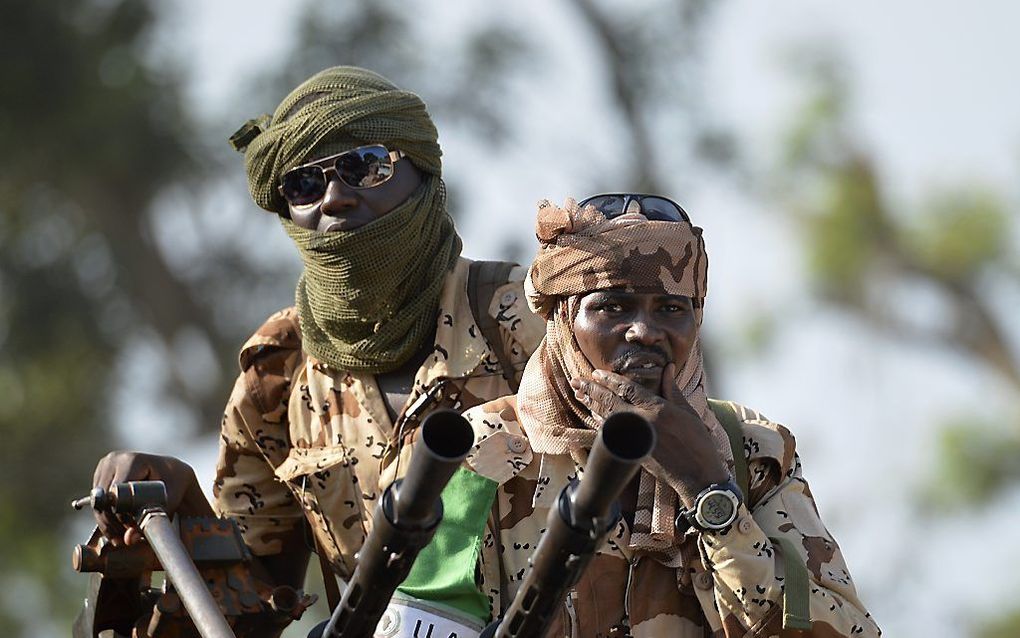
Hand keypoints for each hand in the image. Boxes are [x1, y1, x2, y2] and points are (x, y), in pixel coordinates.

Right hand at [91, 452, 211, 545]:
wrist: (172, 472)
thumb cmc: (173, 486)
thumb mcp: (167, 503)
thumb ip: (150, 520)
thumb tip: (128, 539)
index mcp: (132, 461)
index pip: (115, 495)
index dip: (120, 515)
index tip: (131, 527)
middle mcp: (115, 459)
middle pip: (103, 499)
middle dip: (112, 521)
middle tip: (126, 534)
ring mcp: (105, 465)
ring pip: (97, 502)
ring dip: (107, 521)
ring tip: (123, 532)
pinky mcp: (101, 473)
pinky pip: (97, 500)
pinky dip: (105, 514)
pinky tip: (117, 525)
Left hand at [570, 364, 728, 505]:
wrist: (699, 476)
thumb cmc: (698, 443)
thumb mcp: (688, 412)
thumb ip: (672, 390)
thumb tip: (667, 367)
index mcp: (658, 409)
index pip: (627, 389)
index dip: (610, 380)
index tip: (596, 373)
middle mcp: (643, 422)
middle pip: (611, 401)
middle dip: (592, 390)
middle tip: (577, 381)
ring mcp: (635, 439)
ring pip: (607, 417)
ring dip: (592, 404)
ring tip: (580, 394)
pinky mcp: (632, 453)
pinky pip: (611, 434)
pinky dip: (600, 422)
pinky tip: (593, 415)